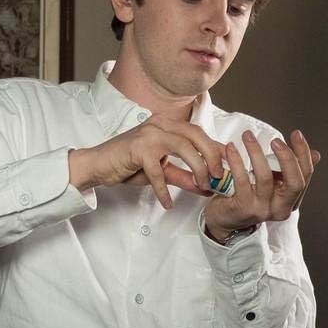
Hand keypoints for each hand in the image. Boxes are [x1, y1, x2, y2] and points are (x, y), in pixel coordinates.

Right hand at [68, 116, 225, 207]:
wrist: (98, 164)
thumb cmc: (129, 164)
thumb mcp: (162, 170)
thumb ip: (184, 176)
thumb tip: (206, 186)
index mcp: (168, 124)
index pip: (199, 133)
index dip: (217, 149)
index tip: (230, 164)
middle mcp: (160, 124)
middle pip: (196, 135)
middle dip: (213, 156)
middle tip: (220, 176)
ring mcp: (149, 134)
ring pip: (183, 147)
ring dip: (197, 168)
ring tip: (203, 185)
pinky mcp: (138, 149)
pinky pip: (158, 171)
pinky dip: (164, 190)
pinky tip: (168, 203)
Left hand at [203, 129, 320, 241]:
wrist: (225, 219)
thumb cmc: (249, 196)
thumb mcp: (274, 184)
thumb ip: (291, 170)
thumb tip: (316, 155)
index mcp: (291, 201)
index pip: (305, 175)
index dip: (303, 153)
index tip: (296, 134)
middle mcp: (280, 208)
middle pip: (294, 182)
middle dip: (288, 157)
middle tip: (276, 139)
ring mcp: (262, 210)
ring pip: (265, 178)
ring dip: (256, 153)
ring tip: (248, 136)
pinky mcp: (243, 208)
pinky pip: (242, 180)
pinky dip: (237, 161)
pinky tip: (231, 148)